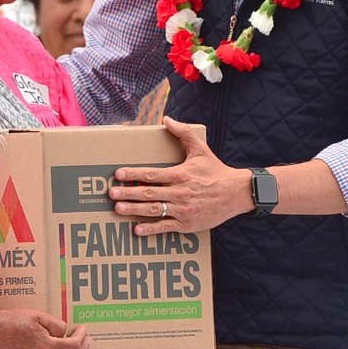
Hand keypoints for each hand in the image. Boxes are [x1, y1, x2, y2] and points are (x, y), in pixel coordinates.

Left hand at [110, 117, 251, 235]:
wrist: (237, 193)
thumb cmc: (216, 170)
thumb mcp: (201, 149)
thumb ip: (183, 133)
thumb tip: (167, 119)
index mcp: (180, 174)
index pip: (152, 174)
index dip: (133, 174)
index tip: (118, 174)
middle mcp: (180, 193)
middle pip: (149, 193)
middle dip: (128, 193)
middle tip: (111, 193)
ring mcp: (183, 210)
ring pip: (154, 210)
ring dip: (134, 210)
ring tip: (118, 208)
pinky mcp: (188, 224)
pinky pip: (166, 227)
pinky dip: (151, 229)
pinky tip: (137, 229)